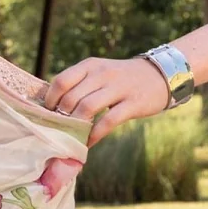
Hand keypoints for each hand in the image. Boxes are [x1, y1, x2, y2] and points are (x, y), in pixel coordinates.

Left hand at [43, 56, 169, 144]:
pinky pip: (108, 121)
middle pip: (72, 97)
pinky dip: (95, 135)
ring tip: (72, 136)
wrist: (159, 75)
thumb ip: (80, 84)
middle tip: (59, 129)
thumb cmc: (122, 79)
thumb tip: (54, 106)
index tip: (49, 113)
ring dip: (76, 125)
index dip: (51, 100)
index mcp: (90, 65)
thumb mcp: (100, 72)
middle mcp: (102, 74)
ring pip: (87, 108)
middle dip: (62, 116)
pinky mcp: (132, 104)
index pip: (61, 81)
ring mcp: (118, 88)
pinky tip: (89, 143)